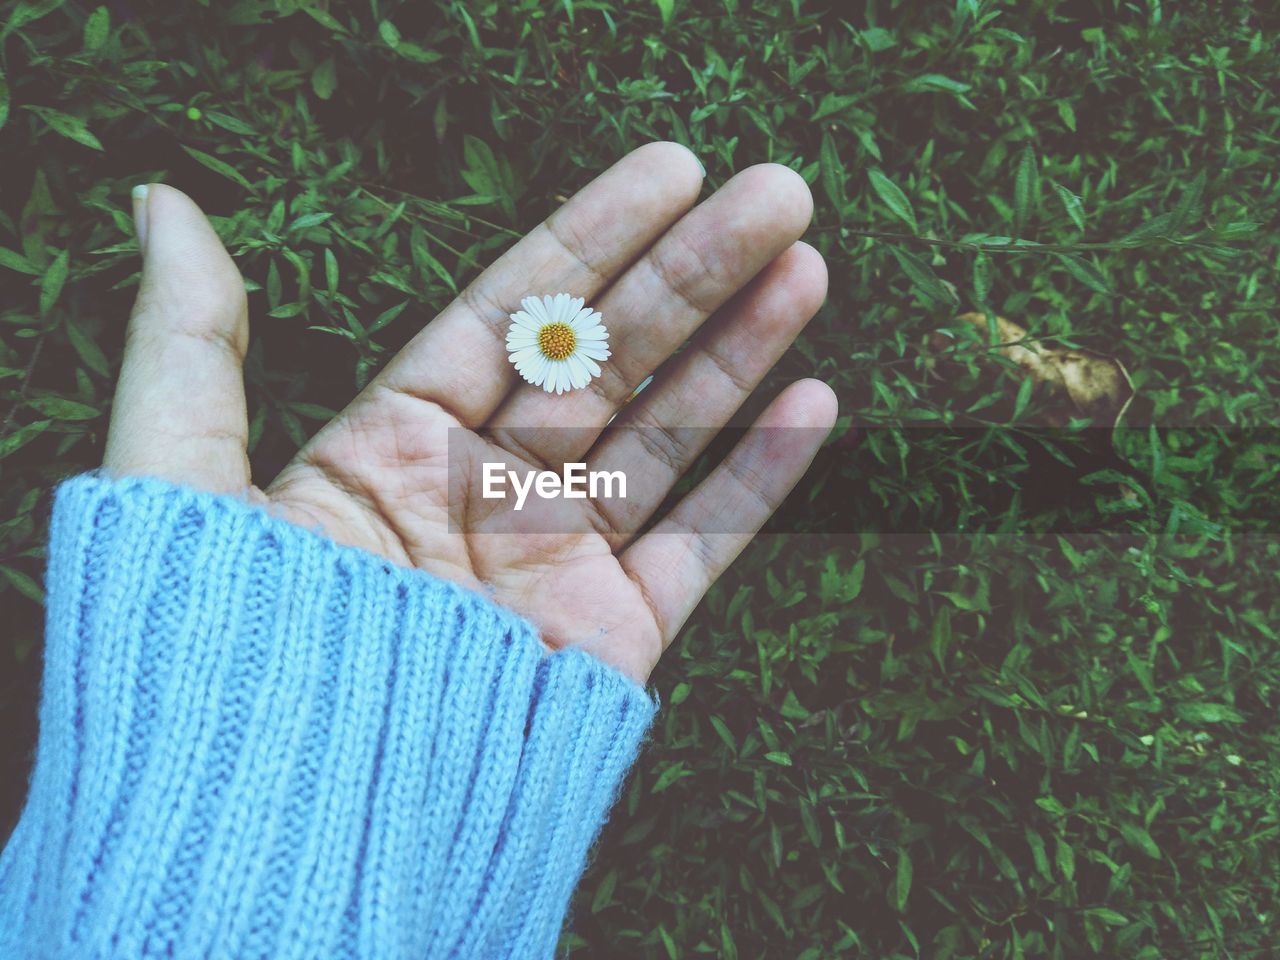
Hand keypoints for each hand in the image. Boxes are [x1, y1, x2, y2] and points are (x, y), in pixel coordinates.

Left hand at [104, 142, 835, 682]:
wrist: (290, 823)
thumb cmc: (221, 649)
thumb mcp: (178, 473)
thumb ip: (189, 338)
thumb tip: (163, 203)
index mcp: (397, 444)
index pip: (514, 312)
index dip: (594, 236)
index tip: (672, 168)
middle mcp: (488, 494)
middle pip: (610, 358)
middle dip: (695, 271)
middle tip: (779, 191)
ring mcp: (558, 564)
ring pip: (670, 433)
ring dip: (743, 349)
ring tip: (806, 263)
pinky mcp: (613, 639)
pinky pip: (703, 545)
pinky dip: (761, 480)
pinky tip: (813, 402)